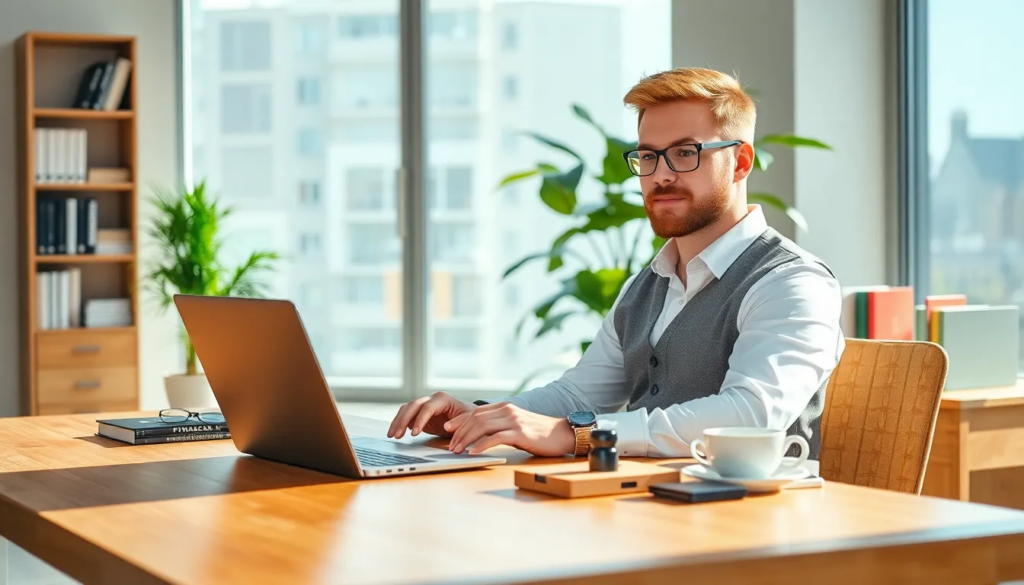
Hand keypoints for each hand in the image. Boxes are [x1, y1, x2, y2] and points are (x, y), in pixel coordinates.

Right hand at [387, 392, 474, 438]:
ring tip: (392, 435)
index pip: (427, 408)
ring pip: (406, 409)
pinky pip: (406, 415)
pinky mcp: (419, 413)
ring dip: (398, 422)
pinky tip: (395, 432)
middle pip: (413, 406)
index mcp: (443, 399)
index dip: (420, 420)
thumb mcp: (468, 421)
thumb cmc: (468, 418)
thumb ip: (459, 423)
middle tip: (396, 435)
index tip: (414, 433)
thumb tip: (447, 426)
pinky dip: (399, 423)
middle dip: (403, 420)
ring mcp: (424, 405)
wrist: (466, 417)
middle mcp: (431, 399)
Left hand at [445, 402, 574, 456]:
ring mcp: (514, 421)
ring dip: (466, 439)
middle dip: (459, 432)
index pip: (476, 411)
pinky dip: (481, 445)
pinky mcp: (520, 433)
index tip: (447, 429)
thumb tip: (480, 435)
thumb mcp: (516, 425)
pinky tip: (473, 452)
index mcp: (505, 407)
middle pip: (475, 418)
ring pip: (482, 427)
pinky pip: (495, 438)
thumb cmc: (538, 433)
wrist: (562, 434)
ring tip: (457, 450)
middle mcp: (507, 410)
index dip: (460, 420)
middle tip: (450, 446)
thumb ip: (500, 425)